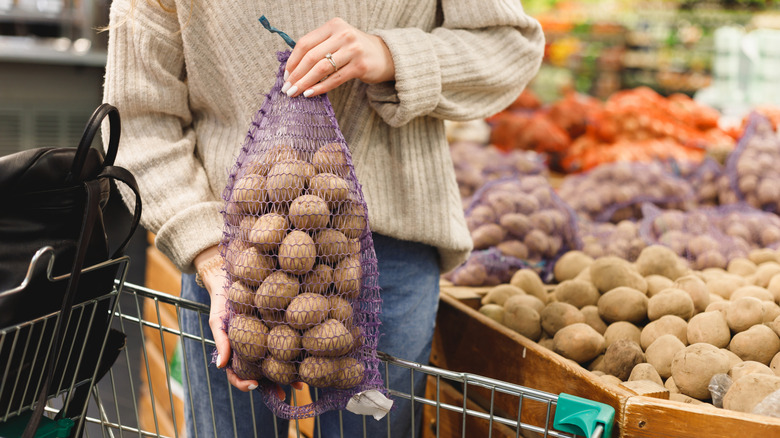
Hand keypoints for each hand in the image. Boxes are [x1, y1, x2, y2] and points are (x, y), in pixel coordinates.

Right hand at [195, 246, 304, 397]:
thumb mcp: (218, 320)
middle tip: (285, 392)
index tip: (254, 385)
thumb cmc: (222, 301)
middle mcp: (254, 350)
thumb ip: (221, 341)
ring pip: (277, 362)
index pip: (238, 374)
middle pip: (262, 373)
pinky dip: (296, 351)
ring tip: (301, 381)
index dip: (244, 383)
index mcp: (237, 352)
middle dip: (273, 386)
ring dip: (288, 373)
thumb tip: (221, 366)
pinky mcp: (280, 328)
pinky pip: (287, 342)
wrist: (233, 277)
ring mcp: (267, 340)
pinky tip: (307, 355)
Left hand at [282, 17, 394, 97]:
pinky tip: (310, 94)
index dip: (293, 60)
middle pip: (311, 56)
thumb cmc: (355, 50)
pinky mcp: (360, 66)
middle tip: (287, 88)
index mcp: (333, 25)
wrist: (385, 56)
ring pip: (322, 68)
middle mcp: (343, 34)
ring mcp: (353, 49)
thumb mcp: (337, 41)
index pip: (305, 43)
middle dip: (296, 74)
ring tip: (295, 92)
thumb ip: (319, 48)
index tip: (286, 75)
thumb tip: (293, 68)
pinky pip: (335, 79)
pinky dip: (320, 88)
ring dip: (305, 82)